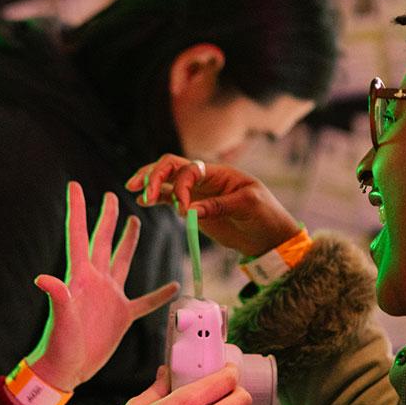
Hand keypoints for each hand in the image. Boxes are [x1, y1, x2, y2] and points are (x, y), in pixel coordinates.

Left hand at [26, 182, 178, 391]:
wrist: (67, 370)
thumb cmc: (58, 346)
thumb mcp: (60, 320)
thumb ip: (57, 297)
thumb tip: (42, 278)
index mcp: (80, 276)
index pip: (79, 235)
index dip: (77, 209)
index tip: (74, 184)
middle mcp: (95, 281)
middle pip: (102, 241)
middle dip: (106, 218)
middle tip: (112, 195)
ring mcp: (110, 297)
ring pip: (122, 261)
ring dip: (128, 242)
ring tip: (135, 221)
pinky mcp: (121, 316)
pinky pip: (144, 301)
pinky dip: (158, 294)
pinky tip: (172, 286)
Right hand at [126, 154, 301, 256]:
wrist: (271, 237)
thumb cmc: (266, 216)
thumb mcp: (248, 206)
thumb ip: (219, 206)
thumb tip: (189, 210)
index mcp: (218, 173)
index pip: (188, 169)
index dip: (179, 186)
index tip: (183, 209)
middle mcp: (204, 180)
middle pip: (171, 167)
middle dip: (154, 175)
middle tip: (142, 190)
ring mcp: (198, 194)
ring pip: (167, 182)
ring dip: (150, 184)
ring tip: (134, 192)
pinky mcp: (194, 209)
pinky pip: (170, 200)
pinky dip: (156, 199)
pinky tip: (142, 201)